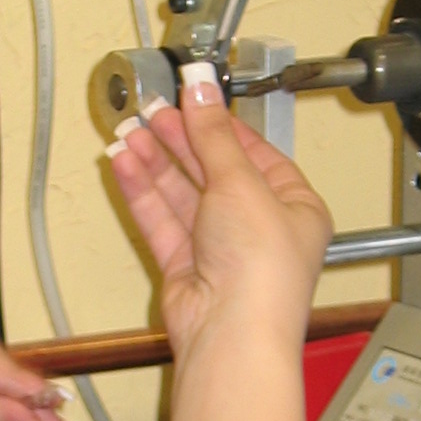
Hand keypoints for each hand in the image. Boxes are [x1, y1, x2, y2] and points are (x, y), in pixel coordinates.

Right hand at [106, 63, 331, 362]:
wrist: (232, 332)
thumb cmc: (262, 272)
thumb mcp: (241, 183)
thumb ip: (213, 134)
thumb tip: (202, 89)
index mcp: (294, 207)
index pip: (255, 152)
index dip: (221, 123)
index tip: (194, 95)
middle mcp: (258, 228)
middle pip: (215, 171)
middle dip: (182, 139)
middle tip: (154, 108)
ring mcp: (220, 249)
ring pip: (183, 195)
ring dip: (156, 161)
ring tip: (132, 130)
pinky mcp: (186, 268)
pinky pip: (162, 220)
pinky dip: (143, 191)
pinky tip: (126, 163)